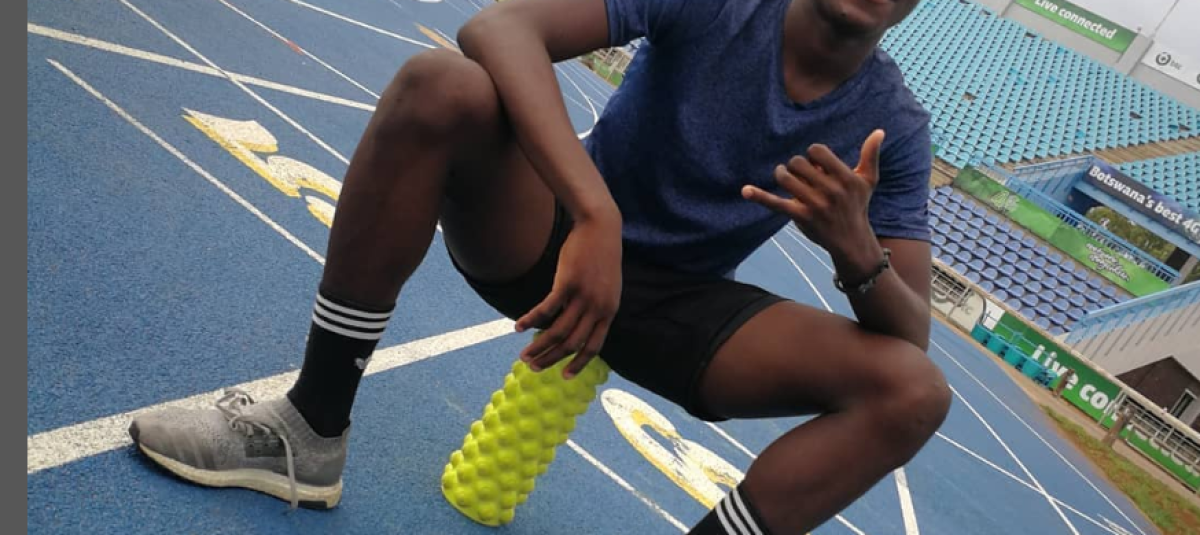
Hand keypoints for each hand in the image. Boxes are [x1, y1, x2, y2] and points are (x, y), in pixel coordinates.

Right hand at [515, 215, 621, 378]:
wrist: (600, 227)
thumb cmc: (601, 254)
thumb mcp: (607, 285)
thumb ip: (597, 305)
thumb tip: (581, 321)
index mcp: (609, 311)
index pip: (594, 346)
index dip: (579, 363)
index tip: (564, 376)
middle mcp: (597, 308)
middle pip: (572, 343)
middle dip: (552, 359)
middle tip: (534, 367)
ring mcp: (583, 297)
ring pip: (558, 331)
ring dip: (539, 346)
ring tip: (523, 355)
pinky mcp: (567, 284)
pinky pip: (546, 310)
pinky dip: (531, 320)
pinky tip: (518, 327)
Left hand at [742, 129, 885, 274]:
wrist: (852, 241)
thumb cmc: (858, 206)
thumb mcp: (868, 181)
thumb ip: (871, 155)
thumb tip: (879, 131)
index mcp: (846, 178)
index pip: (817, 151)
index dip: (813, 154)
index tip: (817, 164)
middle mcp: (831, 191)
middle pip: (798, 162)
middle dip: (796, 165)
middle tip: (800, 173)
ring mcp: (815, 205)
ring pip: (786, 178)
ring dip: (782, 174)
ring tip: (785, 176)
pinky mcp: (801, 217)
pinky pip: (776, 203)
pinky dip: (759, 196)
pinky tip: (745, 190)